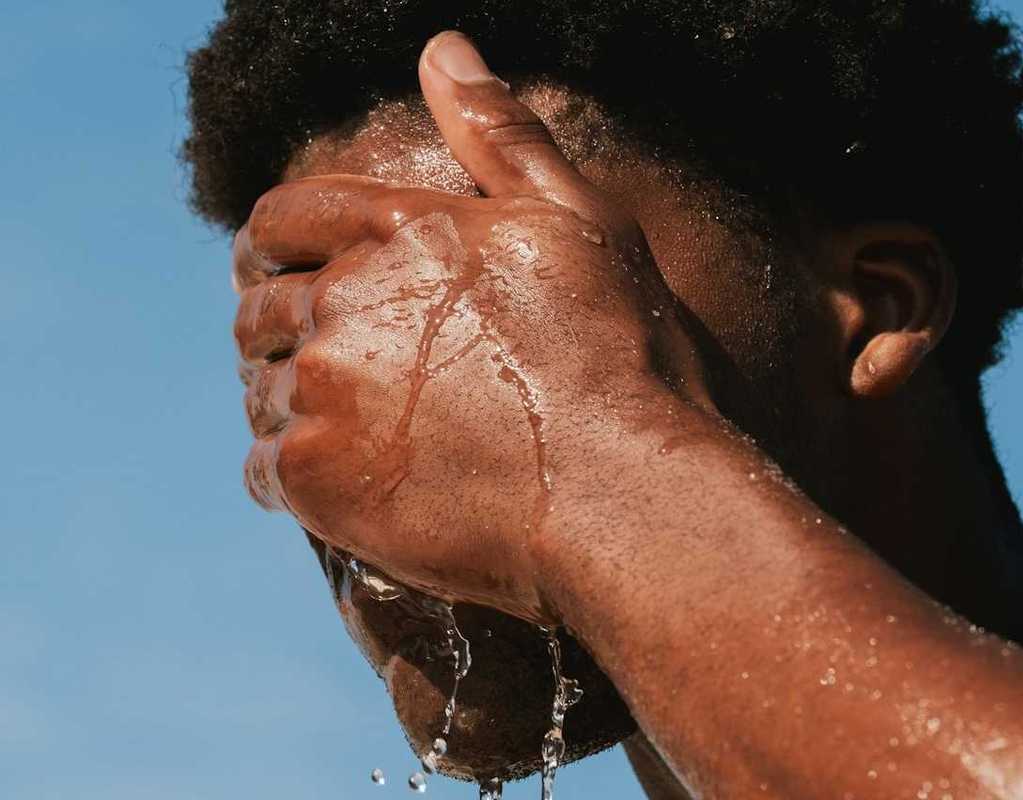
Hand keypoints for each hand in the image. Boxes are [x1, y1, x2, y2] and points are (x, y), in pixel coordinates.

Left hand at [234, 31, 707, 622]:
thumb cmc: (617, 356)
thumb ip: (502, 132)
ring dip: (289, 401)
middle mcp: (345, 300)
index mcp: (401, 230)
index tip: (274, 266)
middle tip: (317, 356)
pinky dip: (291, 474)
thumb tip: (443, 47)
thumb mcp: (576, 222)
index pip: (285, 217)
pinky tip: (339, 481)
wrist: (622, 492)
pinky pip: (264, 469)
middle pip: (261, 308)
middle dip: (278, 326)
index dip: (271, 242)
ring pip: (262, 390)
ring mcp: (324, 390)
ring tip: (341, 424)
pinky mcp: (317, 477)